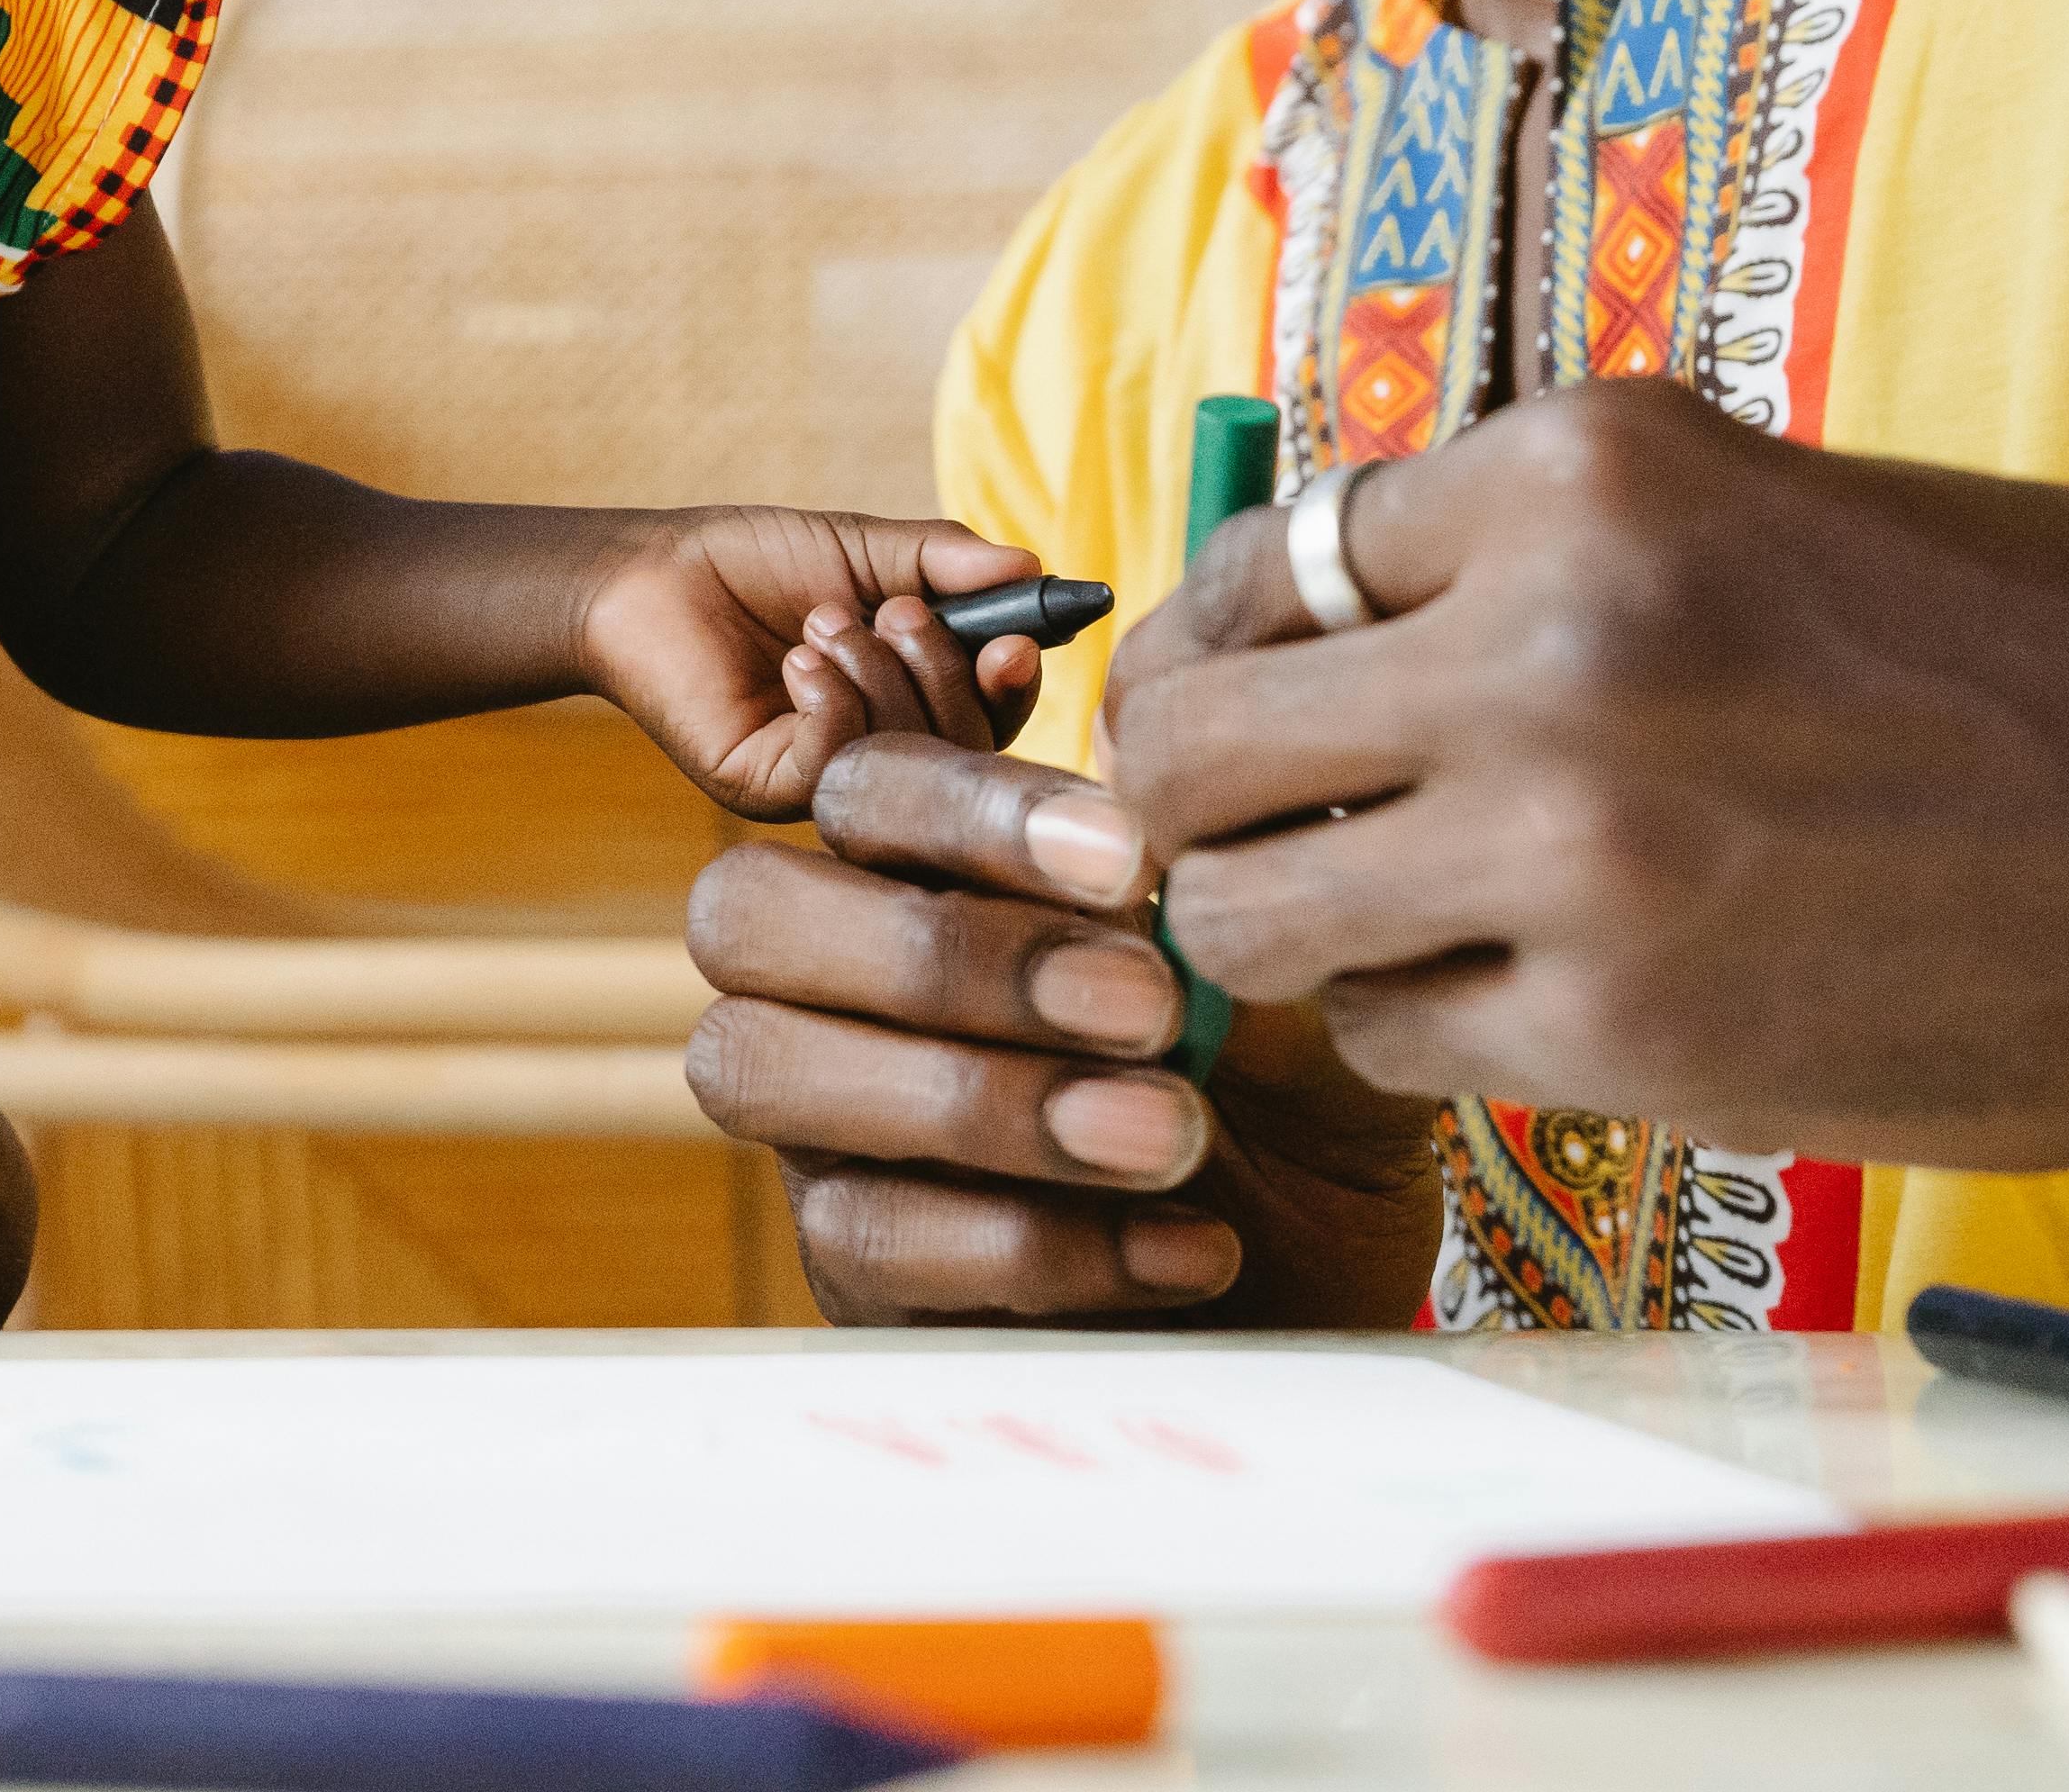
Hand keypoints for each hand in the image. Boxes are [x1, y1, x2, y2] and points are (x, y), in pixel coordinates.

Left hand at [582, 509, 1051, 818]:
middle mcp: (877, 750)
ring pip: (904, 755)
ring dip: (877, 674)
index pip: (992, 718)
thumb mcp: (863, 551)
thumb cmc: (754, 562)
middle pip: (965, 747)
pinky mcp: (767, 787)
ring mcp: (824, 776)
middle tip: (890, 611)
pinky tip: (801, 661)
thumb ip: (944, 563)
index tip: (1015, 642)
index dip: (1013, 687)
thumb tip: (1033, 568)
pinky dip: (833, 705)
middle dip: (939, 669)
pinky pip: (836, 767)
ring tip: (823, 621)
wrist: (649, 575)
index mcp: (910, 699)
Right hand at [682, 733, 1435, 1324]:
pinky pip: (867, 1236)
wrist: (1324, 1282)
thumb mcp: (1283, 978)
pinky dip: (1040, 1241)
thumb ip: (1218, 901)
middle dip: (941, 954)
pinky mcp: (847, 1267)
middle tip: (1146, 1010)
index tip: (1131, 864)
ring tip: (1172, 1136)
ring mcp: (820, 1123)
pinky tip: (1189, 1245)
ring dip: (975, 1098)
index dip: (971, 809)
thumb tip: (1170, 850)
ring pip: (758, 1066)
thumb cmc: (1286, 1091)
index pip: (865, 785)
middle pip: (744, 910)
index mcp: (924, 865)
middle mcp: (832, 979)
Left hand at [1110, 379, 2068, 1170]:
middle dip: (1193, 798)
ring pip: (1249, 915)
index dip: (1212, 645)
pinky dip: (1424, 1025)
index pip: (1258, 560)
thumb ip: (1539, 548)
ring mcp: (1576, 846)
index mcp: (1587, 473)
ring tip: (1386, 920)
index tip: (1223, 698)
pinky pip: (1392, 1035)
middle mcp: (1548, 641)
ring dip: (1290, 928)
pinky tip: (1531, 996)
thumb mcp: (1772, 507)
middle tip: (1250, 832)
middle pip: (1186, 742)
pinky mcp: (1628, 1031)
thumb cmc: (2059, 666)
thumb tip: (1306, 614)